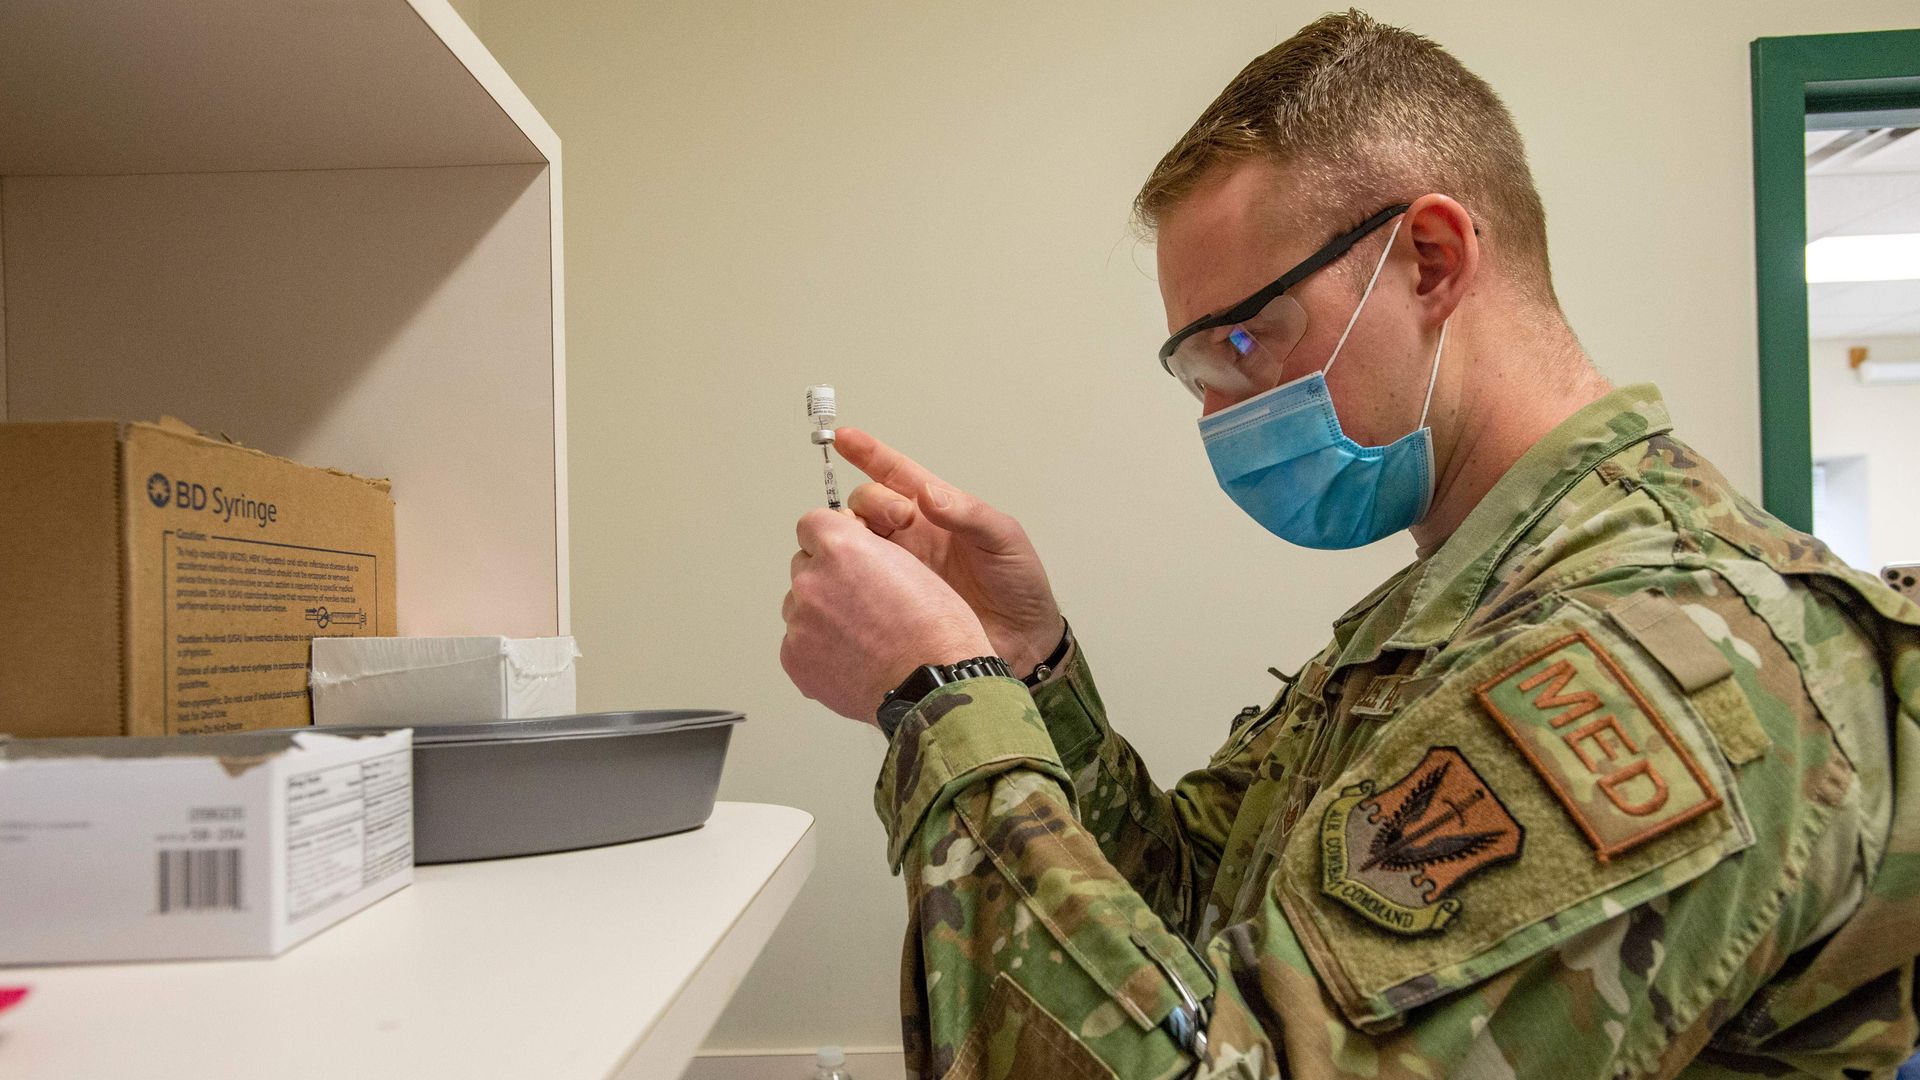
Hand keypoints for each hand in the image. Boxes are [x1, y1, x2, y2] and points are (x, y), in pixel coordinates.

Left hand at [781, 508, 992, 723]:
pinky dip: (818, 650)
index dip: (830, 539)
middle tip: (860, 603)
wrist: (934, 688)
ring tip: (860, 637)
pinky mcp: (794, 658)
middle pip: (803, 566)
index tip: (840, 553)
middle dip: (826, 579)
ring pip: (798, 606)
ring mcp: (800, 621)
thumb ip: (868, 554)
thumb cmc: (936, 632)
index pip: (812, 524)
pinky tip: (851, 659)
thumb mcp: (911, 565)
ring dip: (820, 615)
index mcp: (842, 548)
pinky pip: (797, 644)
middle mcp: (813, 580)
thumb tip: (847, 560)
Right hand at [835, 429, 1064, 674]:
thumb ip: (969, 513)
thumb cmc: (1019, 586)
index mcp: (936, 511)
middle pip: (865, 504)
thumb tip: (929, 494)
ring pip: (853, 540)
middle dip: (870, 501)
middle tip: (898, 518)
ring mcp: (896, 568)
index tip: (845, 438)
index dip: (869, 454)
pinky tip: (852, 574)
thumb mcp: (1003, 539)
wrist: (1022, 643)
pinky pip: (855, 580)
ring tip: (874, 547)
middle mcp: (909, 536)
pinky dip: (847, 572)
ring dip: (854, 535)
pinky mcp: (887, 601)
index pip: (895, 474)